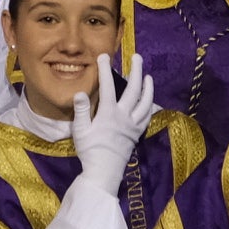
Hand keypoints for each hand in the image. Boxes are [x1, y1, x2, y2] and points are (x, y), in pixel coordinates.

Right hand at [72, 54, 154, 195]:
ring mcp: (133, 125)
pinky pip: (147, 117)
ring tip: (148, 76)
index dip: (105, 70)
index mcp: (108, 114)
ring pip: (145, 102)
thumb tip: (80, 92)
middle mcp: (124, 116)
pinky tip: (149, 100)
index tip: (104, 56)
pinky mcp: (137, 134)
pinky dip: (149, 106)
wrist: (104, 172)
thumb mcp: (80, 131)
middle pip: (133, 89)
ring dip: (147, 87)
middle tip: (137, 57)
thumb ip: (81, 110)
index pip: (108, 86)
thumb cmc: (89, 151)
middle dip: (136, 71)